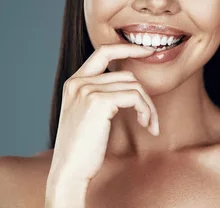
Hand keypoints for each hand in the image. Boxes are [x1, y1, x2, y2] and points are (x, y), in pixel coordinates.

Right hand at [45, 43, 159, 202]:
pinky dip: (147, 111)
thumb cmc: (81, 149)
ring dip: (148, 107)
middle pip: (127, 75)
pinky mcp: (99, 101)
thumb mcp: (86, 115)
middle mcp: (78, 82)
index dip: (127, 48)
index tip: (147, 51)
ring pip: (134, 86)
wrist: (69, 171)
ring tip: (150, 125)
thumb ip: (100, 94)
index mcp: (73, 82)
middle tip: (150, 118)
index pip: (103, 52)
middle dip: (145, 96)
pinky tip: (147, 126)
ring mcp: (87, 89)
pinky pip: (135, 97)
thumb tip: (131, 84)